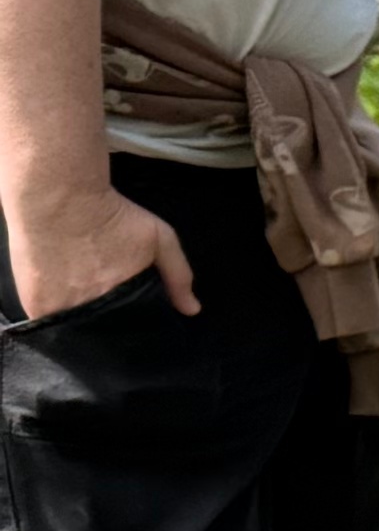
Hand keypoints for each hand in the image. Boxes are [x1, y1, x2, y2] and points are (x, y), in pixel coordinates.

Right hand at [7, 190, 196, 321]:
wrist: (58, 198)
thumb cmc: (113, 216)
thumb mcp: (159, 239)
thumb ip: (178, 275)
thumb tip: (193, 311)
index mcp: (121, 302)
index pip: (132, 331)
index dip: (136, 327)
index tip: (137, 319)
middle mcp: (89, 313)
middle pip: (104, 333)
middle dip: (110, 325)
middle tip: (108, 300)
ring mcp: (58, 311)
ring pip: (75, 329)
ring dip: (82, 319)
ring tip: (84, 294)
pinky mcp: (33, 305)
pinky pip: (49, 320)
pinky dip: (58, 312)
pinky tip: (63, 294)